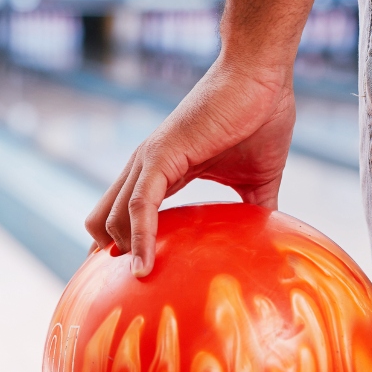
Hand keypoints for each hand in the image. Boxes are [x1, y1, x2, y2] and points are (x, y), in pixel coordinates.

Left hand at [85, 56, 295, 276]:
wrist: (263, 77)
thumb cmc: (260, 116)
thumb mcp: (256, 178)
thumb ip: (254, 210)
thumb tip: (270, 243)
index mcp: (162, 172)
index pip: (123, 215)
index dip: (120, 247)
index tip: (125, 282)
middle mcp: (145, 168)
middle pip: (102, 220)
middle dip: (105, 257)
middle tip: (120, 294)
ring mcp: (147, 162)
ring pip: (111, 219)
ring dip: (120, 255)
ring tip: (134, 290)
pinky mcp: (159, 157)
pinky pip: (137, 207)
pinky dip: (139, 239)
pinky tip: (143, 267)